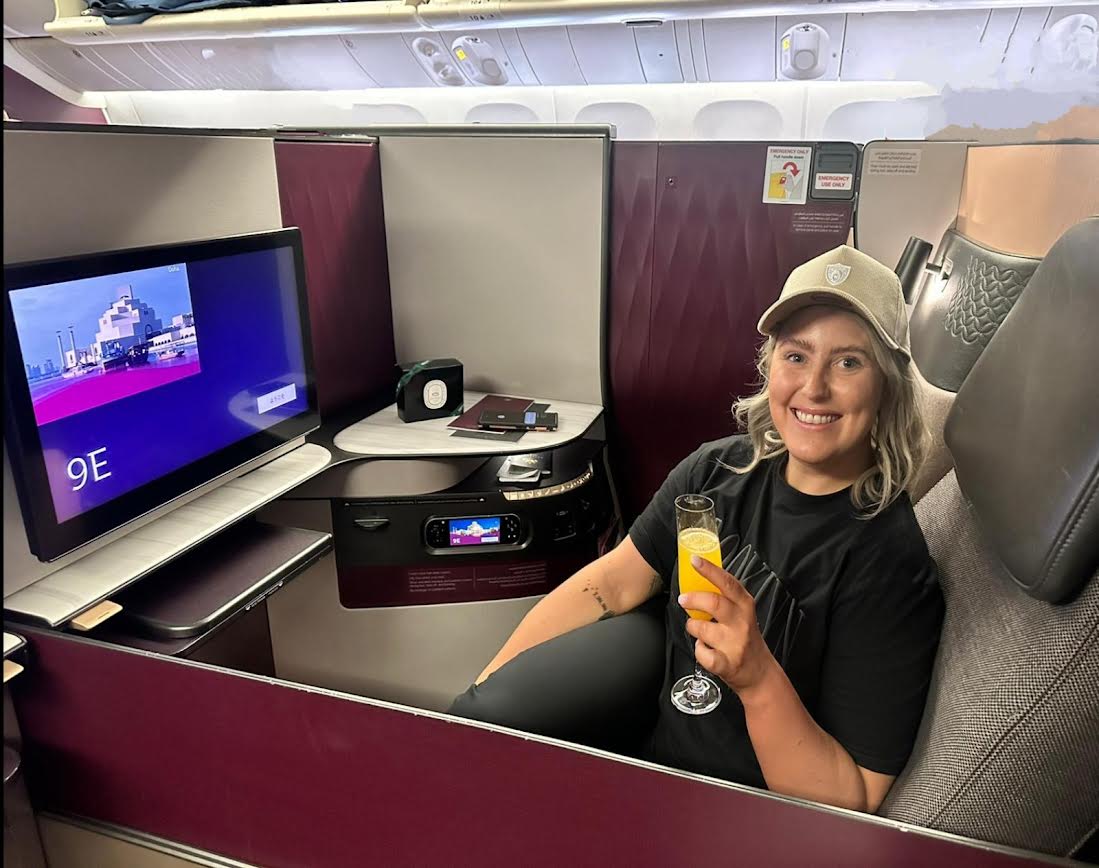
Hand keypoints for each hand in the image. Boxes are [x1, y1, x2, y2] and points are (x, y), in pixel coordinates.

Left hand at [679, 555, 777, 696]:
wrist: (760, 674)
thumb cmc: (746, 640)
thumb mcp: (743, 614)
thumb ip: (726, 598)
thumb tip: (699, 579)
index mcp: (745, 606)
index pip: (728, 583)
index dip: (710, 570)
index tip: (695, 560)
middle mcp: (741, 623)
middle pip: (714, 603)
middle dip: (693, 599)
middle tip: (683, 599)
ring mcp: (735, 643)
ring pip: (701, 628)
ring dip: (693, 627)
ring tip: (698, 630)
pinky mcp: (727, 663)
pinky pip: (702, 653)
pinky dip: (699, 651)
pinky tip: (706, 650)